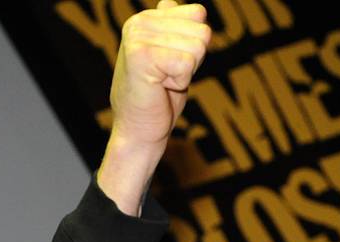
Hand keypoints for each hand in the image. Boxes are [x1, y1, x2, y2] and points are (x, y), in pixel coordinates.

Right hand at [110, 0, 210, 147]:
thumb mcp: (173, 58)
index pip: (198, 15)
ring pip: (196, 47)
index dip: (194, 47)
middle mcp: (139, 22)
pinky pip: (186, 63)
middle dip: (192, 62)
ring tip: (162, 84)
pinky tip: (160, 88)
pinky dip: (180, 82)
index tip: (171, 66)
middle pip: (201, 31)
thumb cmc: (158, 100)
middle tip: (167, 78)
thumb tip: (191, 9)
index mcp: (147, 18)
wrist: (139, 131)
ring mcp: (138, 37)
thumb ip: (179, 30)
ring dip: (185, 73)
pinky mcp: (141, 55)